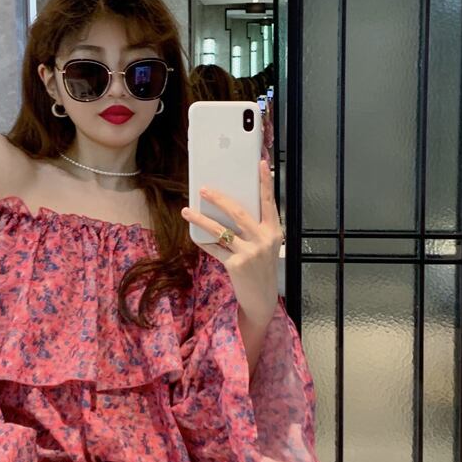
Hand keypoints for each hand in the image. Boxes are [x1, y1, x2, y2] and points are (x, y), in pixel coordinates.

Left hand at [181, 159, 283, 324]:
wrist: (262, 298)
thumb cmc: (262, 268)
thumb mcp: (266, 245)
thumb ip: (255, 228)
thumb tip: (230, 208)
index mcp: (274, 231)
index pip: (269, 201)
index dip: (265, 182)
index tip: (261, 163)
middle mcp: (263, 239)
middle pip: (238, 212)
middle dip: (219, 198)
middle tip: (203, 189)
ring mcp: (250, 252)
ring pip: (221, 229)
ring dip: (201, 219)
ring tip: (187, 210)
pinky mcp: (236, 264)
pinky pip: (215, 248)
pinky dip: (204, 241)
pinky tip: (195, 234)